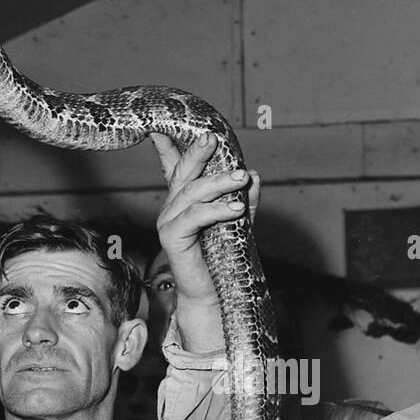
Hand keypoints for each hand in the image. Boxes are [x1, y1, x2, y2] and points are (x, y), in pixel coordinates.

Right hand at [151, 132, 259, 326]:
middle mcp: (172, 208)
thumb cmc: (222, 258)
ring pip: (193, 193)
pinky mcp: (172, 237)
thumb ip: (245, 198)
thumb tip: (254, 174)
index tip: (164, 125)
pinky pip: (195, 216)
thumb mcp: (238, 223)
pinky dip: (217, 209)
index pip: (174, 168)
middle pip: (183, 173)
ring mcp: (168, 222)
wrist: (213, 293)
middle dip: (198, 153)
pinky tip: (236, 208)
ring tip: (242, 177)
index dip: (169, 146)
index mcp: (183, 202)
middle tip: (214, 138)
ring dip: (219, 183)